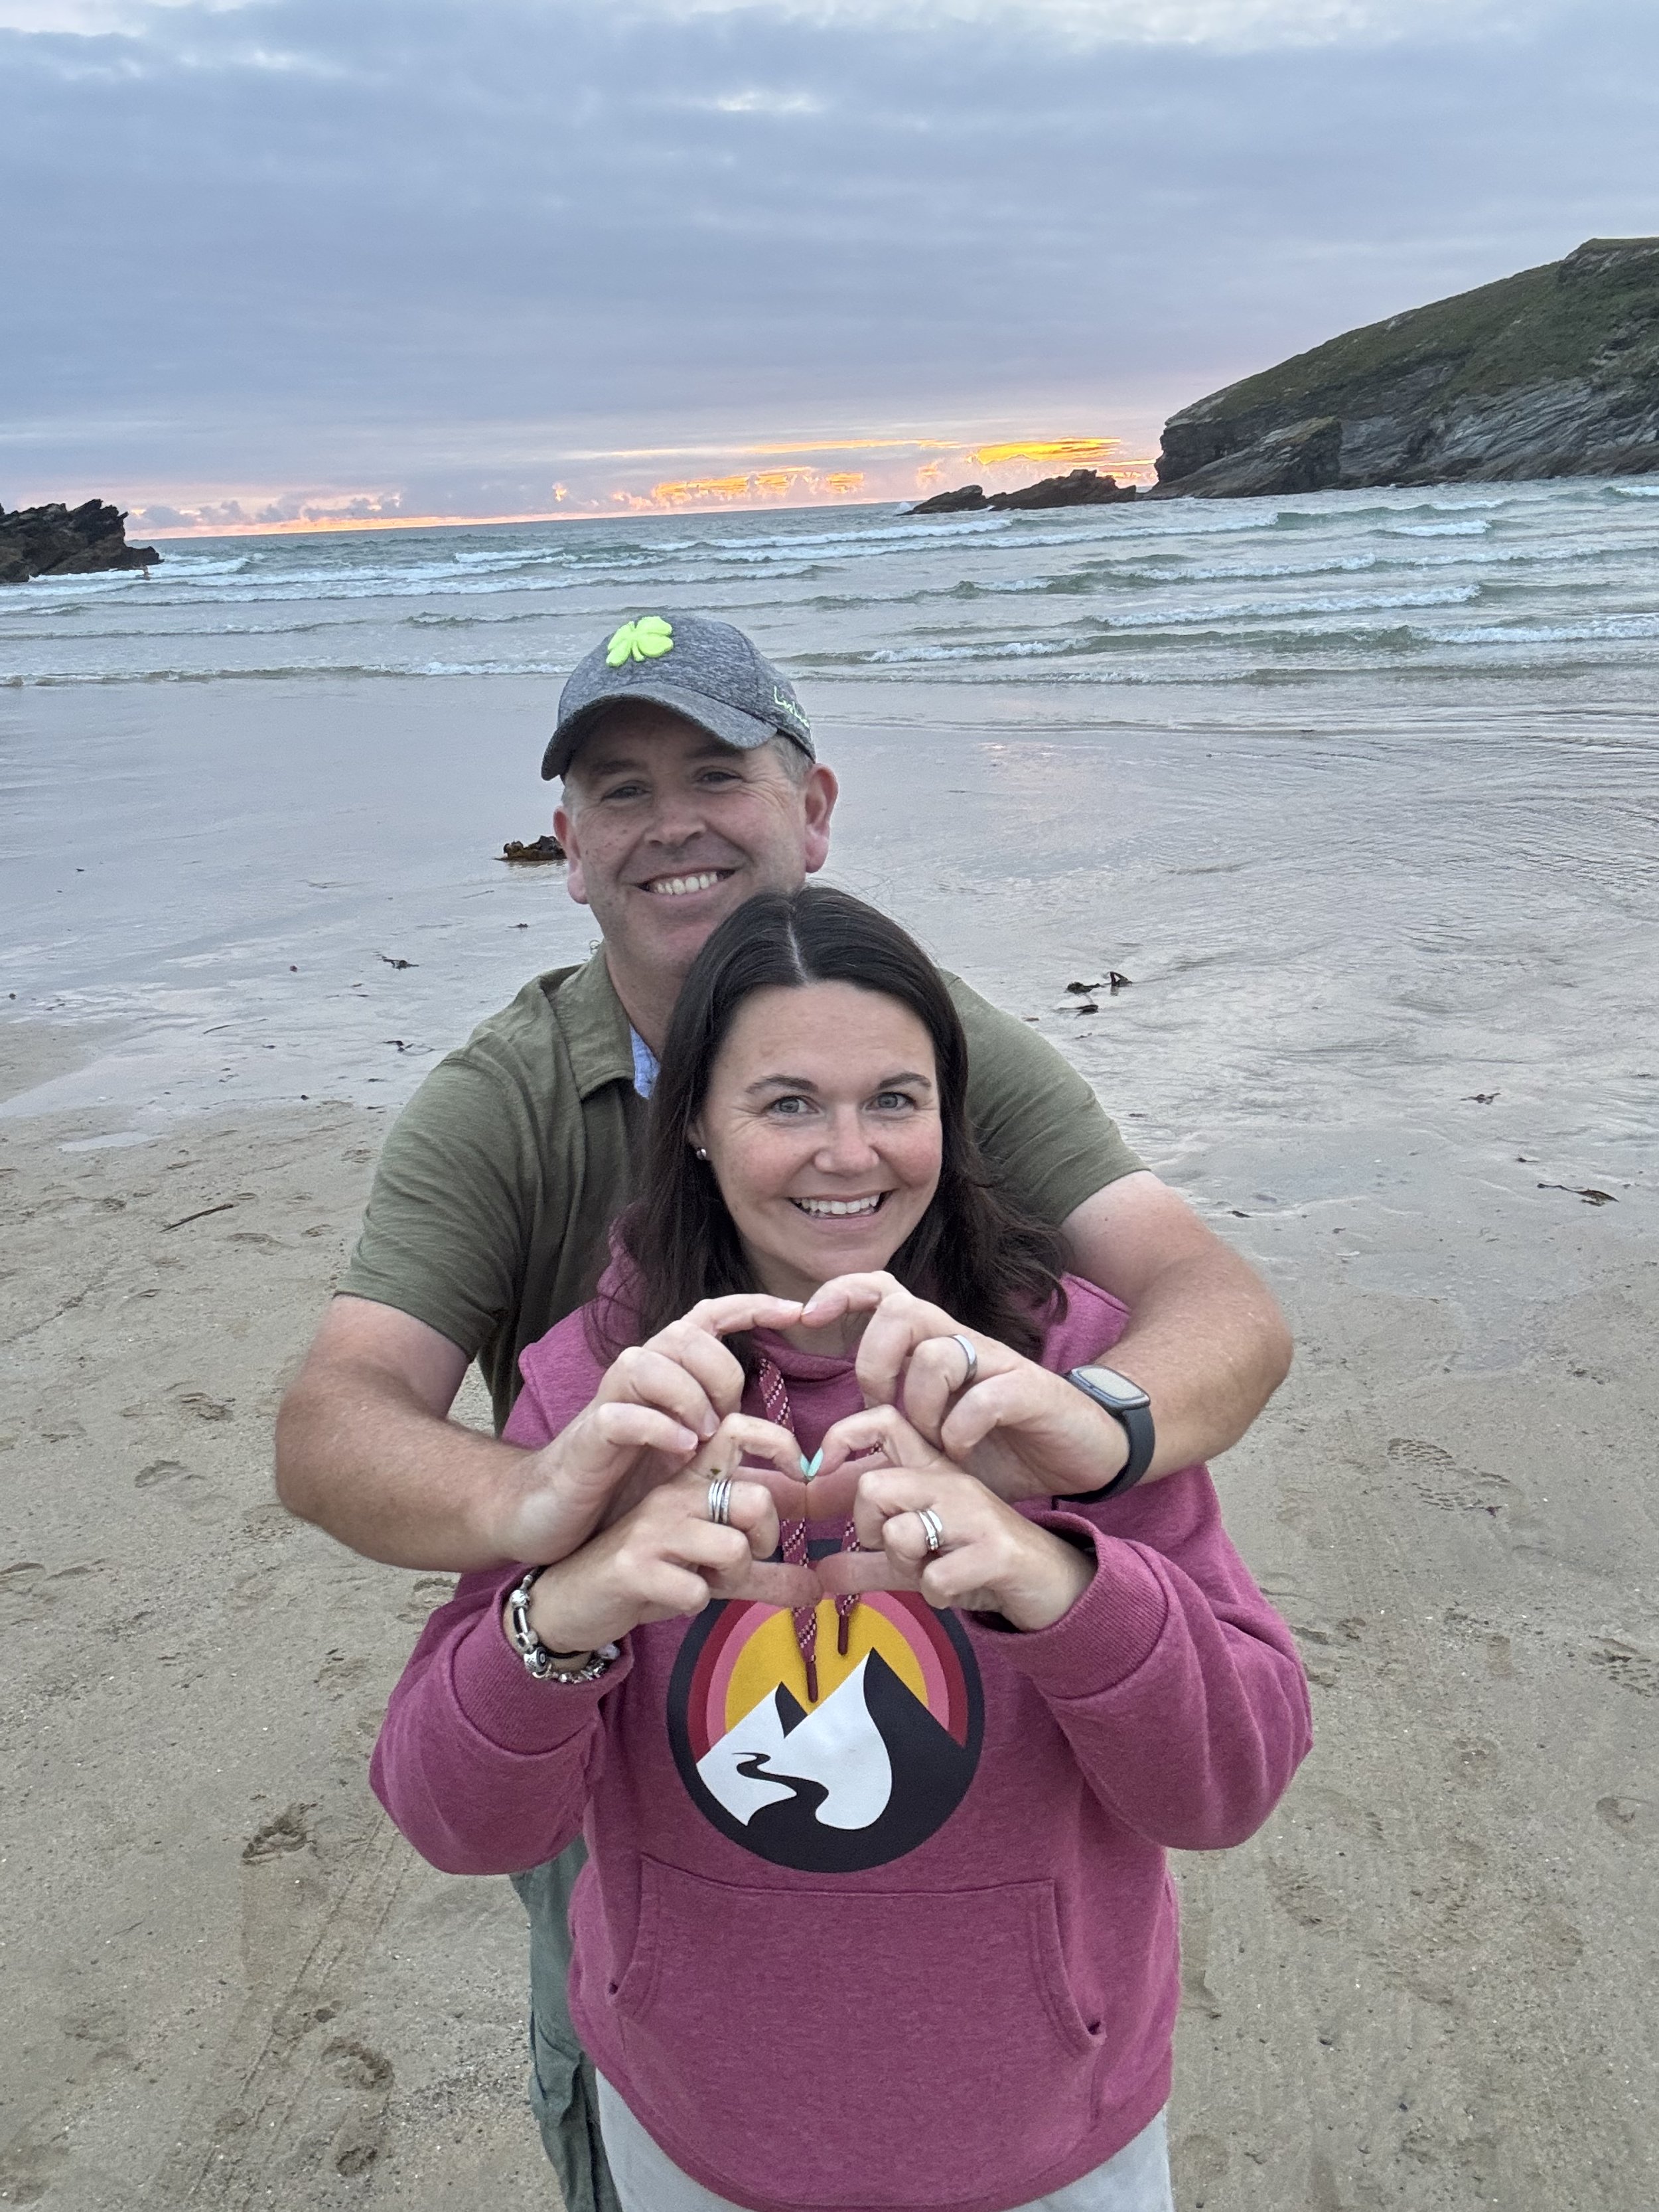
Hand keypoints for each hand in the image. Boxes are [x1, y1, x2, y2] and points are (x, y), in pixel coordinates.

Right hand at [494, 1293, 804, 1562]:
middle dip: (717, 1371)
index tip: (797, 1311)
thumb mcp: (685, 1454)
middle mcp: (636, 1378)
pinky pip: (619, 1414)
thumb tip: (780, 1441)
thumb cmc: (624, 1483)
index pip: (707, 1317)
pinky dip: (655, 1427)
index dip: (751, 1305)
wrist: (552, 1513)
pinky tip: (679, 1450)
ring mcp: (608, 1404)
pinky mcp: (587, 1440)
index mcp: (665, 1374)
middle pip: (683, 1335)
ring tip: (700, 1440)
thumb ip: (721, 1435)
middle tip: (723, 1422)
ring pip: (646, 1361)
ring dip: (685, 1397)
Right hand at [516, 1465, 821, 1657]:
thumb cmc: (646, 1573)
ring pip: (733, 1548)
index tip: (799, 1480)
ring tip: (702, 1581)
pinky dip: (692, 1603)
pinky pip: (696, 1591)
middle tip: (744, 1559)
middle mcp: (673, 1492)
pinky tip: (666, 1596)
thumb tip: (819, 1587)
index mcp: (691, 1480)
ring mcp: (651, 1527)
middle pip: (756, 1499)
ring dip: (730, 1579)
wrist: (569, 1601)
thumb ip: (763, 1574)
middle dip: (764, 1540)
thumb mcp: (709, 1570)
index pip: (741, 1431)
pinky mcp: (632, 1564)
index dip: (780, 1445)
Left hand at [799, 1273, 1128, 1502]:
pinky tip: (963, 1452)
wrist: (1086, 1455)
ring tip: (932, 1443)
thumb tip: (809, 1485)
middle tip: (882, 1409)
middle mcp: (963, 1345)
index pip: (884, 1290)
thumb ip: (875, 1461)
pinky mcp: (1032, 1390)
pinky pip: (986, 1394)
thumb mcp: (929, 1457)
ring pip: (938, 1352)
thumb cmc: (1000, 1452)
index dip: (843, 1291)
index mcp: (934, 1348)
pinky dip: (963, 1428)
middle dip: (876, 1362)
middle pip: (903, 1310)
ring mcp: (998, 1364)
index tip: (807, 1316)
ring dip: (922, 1405)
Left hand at [812, 1421, 1092, 1632]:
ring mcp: (976, 1514)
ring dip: (905, 1566)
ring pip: (900, 1533)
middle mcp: (952, 1481)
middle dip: (869, 1530)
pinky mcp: (998, 1551)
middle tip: (894, 1549)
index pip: (881, 1420)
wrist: (1054, 1583)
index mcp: (932, 1470)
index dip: (842, 1439)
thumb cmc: (978, 1561)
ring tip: (931, 1570)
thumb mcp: (918, 1560)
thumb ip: (869, 1562)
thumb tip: (819, 1572)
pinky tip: (958, 1589)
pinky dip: (938, 1595)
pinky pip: (935, 1578)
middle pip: (873, 1487)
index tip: (823, 1479)